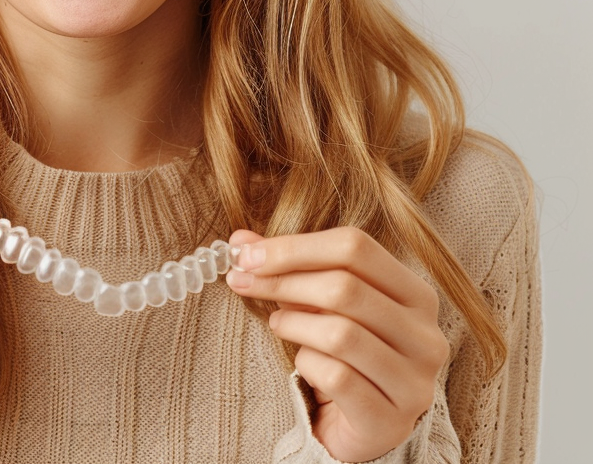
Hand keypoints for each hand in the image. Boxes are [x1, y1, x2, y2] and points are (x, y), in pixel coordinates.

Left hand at [226, 226, 448, 462]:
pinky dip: (307, 363)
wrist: (365, 426)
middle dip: (283, 281)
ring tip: (278, 322)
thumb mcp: (321, 300)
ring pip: (340, 333)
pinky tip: (303, 361)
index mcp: (416, 294)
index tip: (249, 254)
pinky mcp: (391, 420)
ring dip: (293, 322)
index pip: (355, 247)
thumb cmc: (345, 351)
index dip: (296, 246)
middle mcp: (425, 336)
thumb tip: (241, 240)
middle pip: (345, 287)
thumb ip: (287, 266)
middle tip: (243, 282)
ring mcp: (414, 382)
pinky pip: (336, 378)